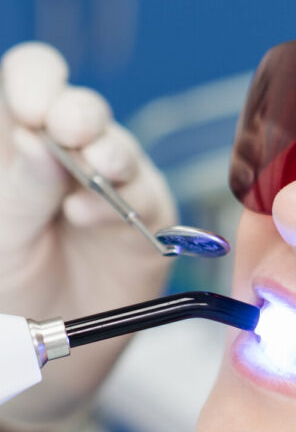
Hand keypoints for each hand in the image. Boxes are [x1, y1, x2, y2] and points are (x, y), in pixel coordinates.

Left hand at [0, 42, 177, 431]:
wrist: (50, 350)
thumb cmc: (10, 287)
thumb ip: (19, 189)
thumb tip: (38, 138)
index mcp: (22, 141)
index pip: (30, 81)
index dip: (37, 81)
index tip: (33, 106)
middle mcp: (70, 153)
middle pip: (81, 108)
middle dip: (79, 113)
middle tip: (69, 129)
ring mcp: (111, 185)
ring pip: (120, 148)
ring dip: (109, 152)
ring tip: (95, 168)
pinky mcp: (147, 219)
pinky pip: (144, 198)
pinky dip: (121, 202)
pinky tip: (92, 214)